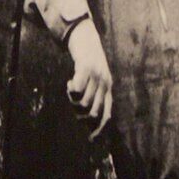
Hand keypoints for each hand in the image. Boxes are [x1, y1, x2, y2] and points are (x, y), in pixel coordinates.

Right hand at [64, 17, 111, 131]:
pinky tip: (69, 82)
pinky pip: (77, 89)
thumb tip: (89, 119)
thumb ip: (94, 96)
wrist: (86, 38)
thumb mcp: (95, 79)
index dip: (100, 129)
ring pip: (83, 102)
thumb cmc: (88, 62)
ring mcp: (97, 76)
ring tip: (71, 90)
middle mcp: (105, 83)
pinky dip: (70, 90)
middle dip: (80, 116)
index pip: (107, 114)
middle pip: (93, 113)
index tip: (91, 140)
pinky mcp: (86, 68)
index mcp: (108, 89)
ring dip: (73, 101)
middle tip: (73, 107)